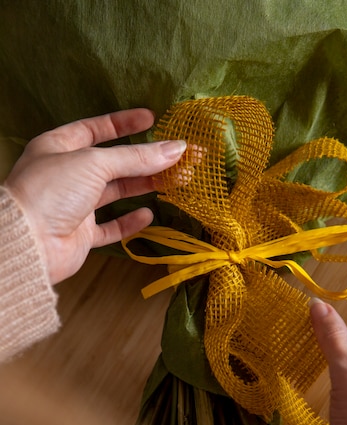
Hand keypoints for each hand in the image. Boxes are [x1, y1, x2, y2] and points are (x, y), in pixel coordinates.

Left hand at [4, 109, 186, 283]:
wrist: (28, 242)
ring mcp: (74, 206)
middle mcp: (66, 175)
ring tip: (174, 180)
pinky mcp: (81, 234)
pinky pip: (110, 227)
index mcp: (58, 147)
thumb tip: (175, 148)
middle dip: (144, 158)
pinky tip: (148, 215)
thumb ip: (136, 157)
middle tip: (176, 155)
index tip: (151, 119)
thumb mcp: (95, 163)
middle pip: (112, 163)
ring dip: (143, 186)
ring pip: (115, 193)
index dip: (123, 123)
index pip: (95, 129)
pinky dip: (129, 222)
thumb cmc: (52, 191)